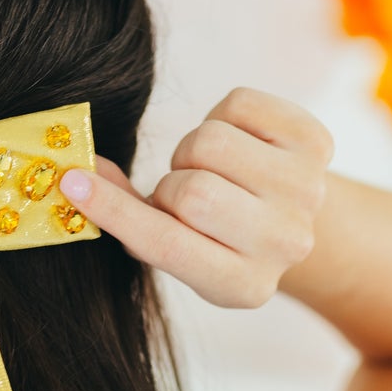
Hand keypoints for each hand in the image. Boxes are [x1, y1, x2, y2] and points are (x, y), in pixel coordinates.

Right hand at [59, 87, 332, 308]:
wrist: (293, 216)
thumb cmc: (217, 234)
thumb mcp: (175, 244)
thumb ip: (126, 215)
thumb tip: (75, 176)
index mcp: (243, 285)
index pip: (166, 245)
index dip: (113, 212)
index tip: (73, 183)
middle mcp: (285, 243)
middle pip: (191, 191)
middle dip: (171, 185)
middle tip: (182, 194)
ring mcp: (308, 192)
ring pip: (211, 141)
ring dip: (195, 150)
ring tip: (212, 171)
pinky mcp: (318, 142)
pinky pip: (238, 104)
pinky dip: (224, 116)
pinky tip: (240, 145)